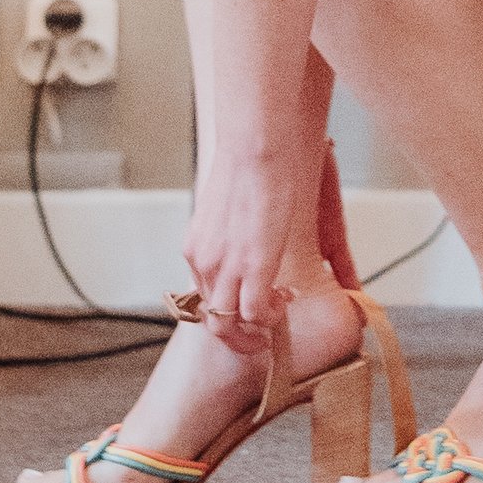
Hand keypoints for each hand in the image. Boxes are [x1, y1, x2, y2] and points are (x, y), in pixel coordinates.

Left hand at [180, 146, 304, 354]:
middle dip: (236, 335)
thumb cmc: (249, 163)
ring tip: (274, 321)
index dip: (229, 305)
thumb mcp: (228, 202)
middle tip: (259, 333)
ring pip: (228, 324)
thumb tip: (247, 225)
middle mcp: (204, 262)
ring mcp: (224, 268)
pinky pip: (255, 314)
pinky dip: (270, 318)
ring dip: (252, 332)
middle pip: (212, 319)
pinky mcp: (252, 268)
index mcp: (197, 247)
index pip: (205, 294)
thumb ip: (231, 224)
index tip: (251, 299)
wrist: (255, 148)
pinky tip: (285, 301)